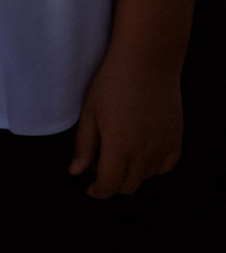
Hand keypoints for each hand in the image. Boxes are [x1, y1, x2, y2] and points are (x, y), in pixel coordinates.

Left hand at [71, 48, 182, 195]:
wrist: (147, 62)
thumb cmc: (111, 83)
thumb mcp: (89, 112)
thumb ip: (84, 145)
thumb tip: (76, 172)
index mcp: (119, 145)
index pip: (110, 183)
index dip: (98, 191)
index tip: (90, 188)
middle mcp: (144, 151)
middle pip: (128, 185)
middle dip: (112, 182)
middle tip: (99, 163)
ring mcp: (163, 146)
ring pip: (146, 176)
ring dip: (130, 172)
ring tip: (118, 149)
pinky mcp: (177, 139)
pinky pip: (166, 165)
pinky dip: (152, 166)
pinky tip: (141, 151)